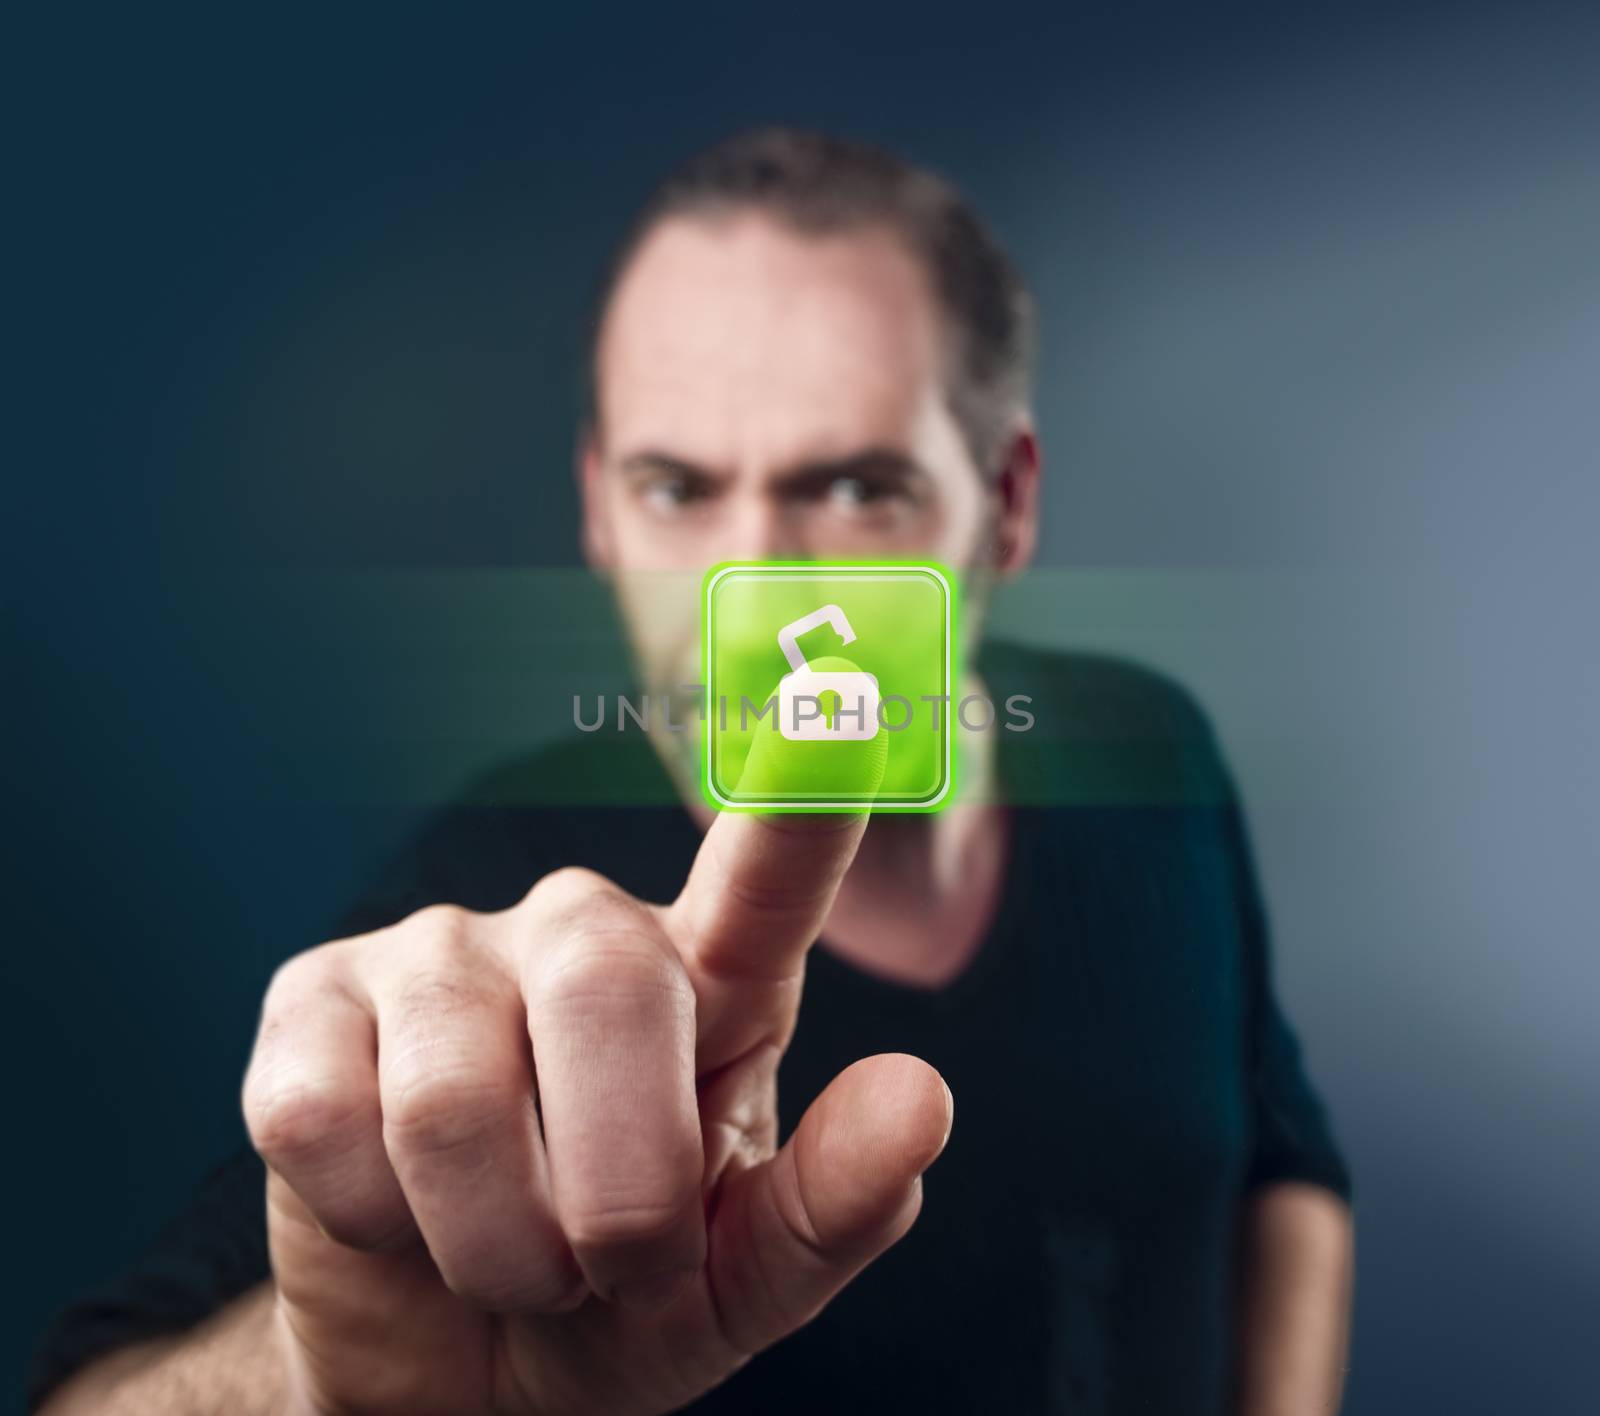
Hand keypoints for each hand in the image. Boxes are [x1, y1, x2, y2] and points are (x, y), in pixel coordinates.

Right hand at [243, 797, 951, 1413]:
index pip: (766, 875)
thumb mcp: (733, 1286)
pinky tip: (396, 1214)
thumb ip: (828, 1209)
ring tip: (511, 1261)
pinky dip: (374, 1224)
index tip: (846, 701)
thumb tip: (921, 1099)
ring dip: (494, 1245)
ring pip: (452, 1096)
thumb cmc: (617, 1300)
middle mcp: (580, 931)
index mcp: (711, 983)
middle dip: (618, 1196)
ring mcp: (440, 952)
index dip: (800, 798)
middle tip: (611, 1272)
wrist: (444, 1364)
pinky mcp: (313, 999)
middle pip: (607, 993)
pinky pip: (321, 1118)